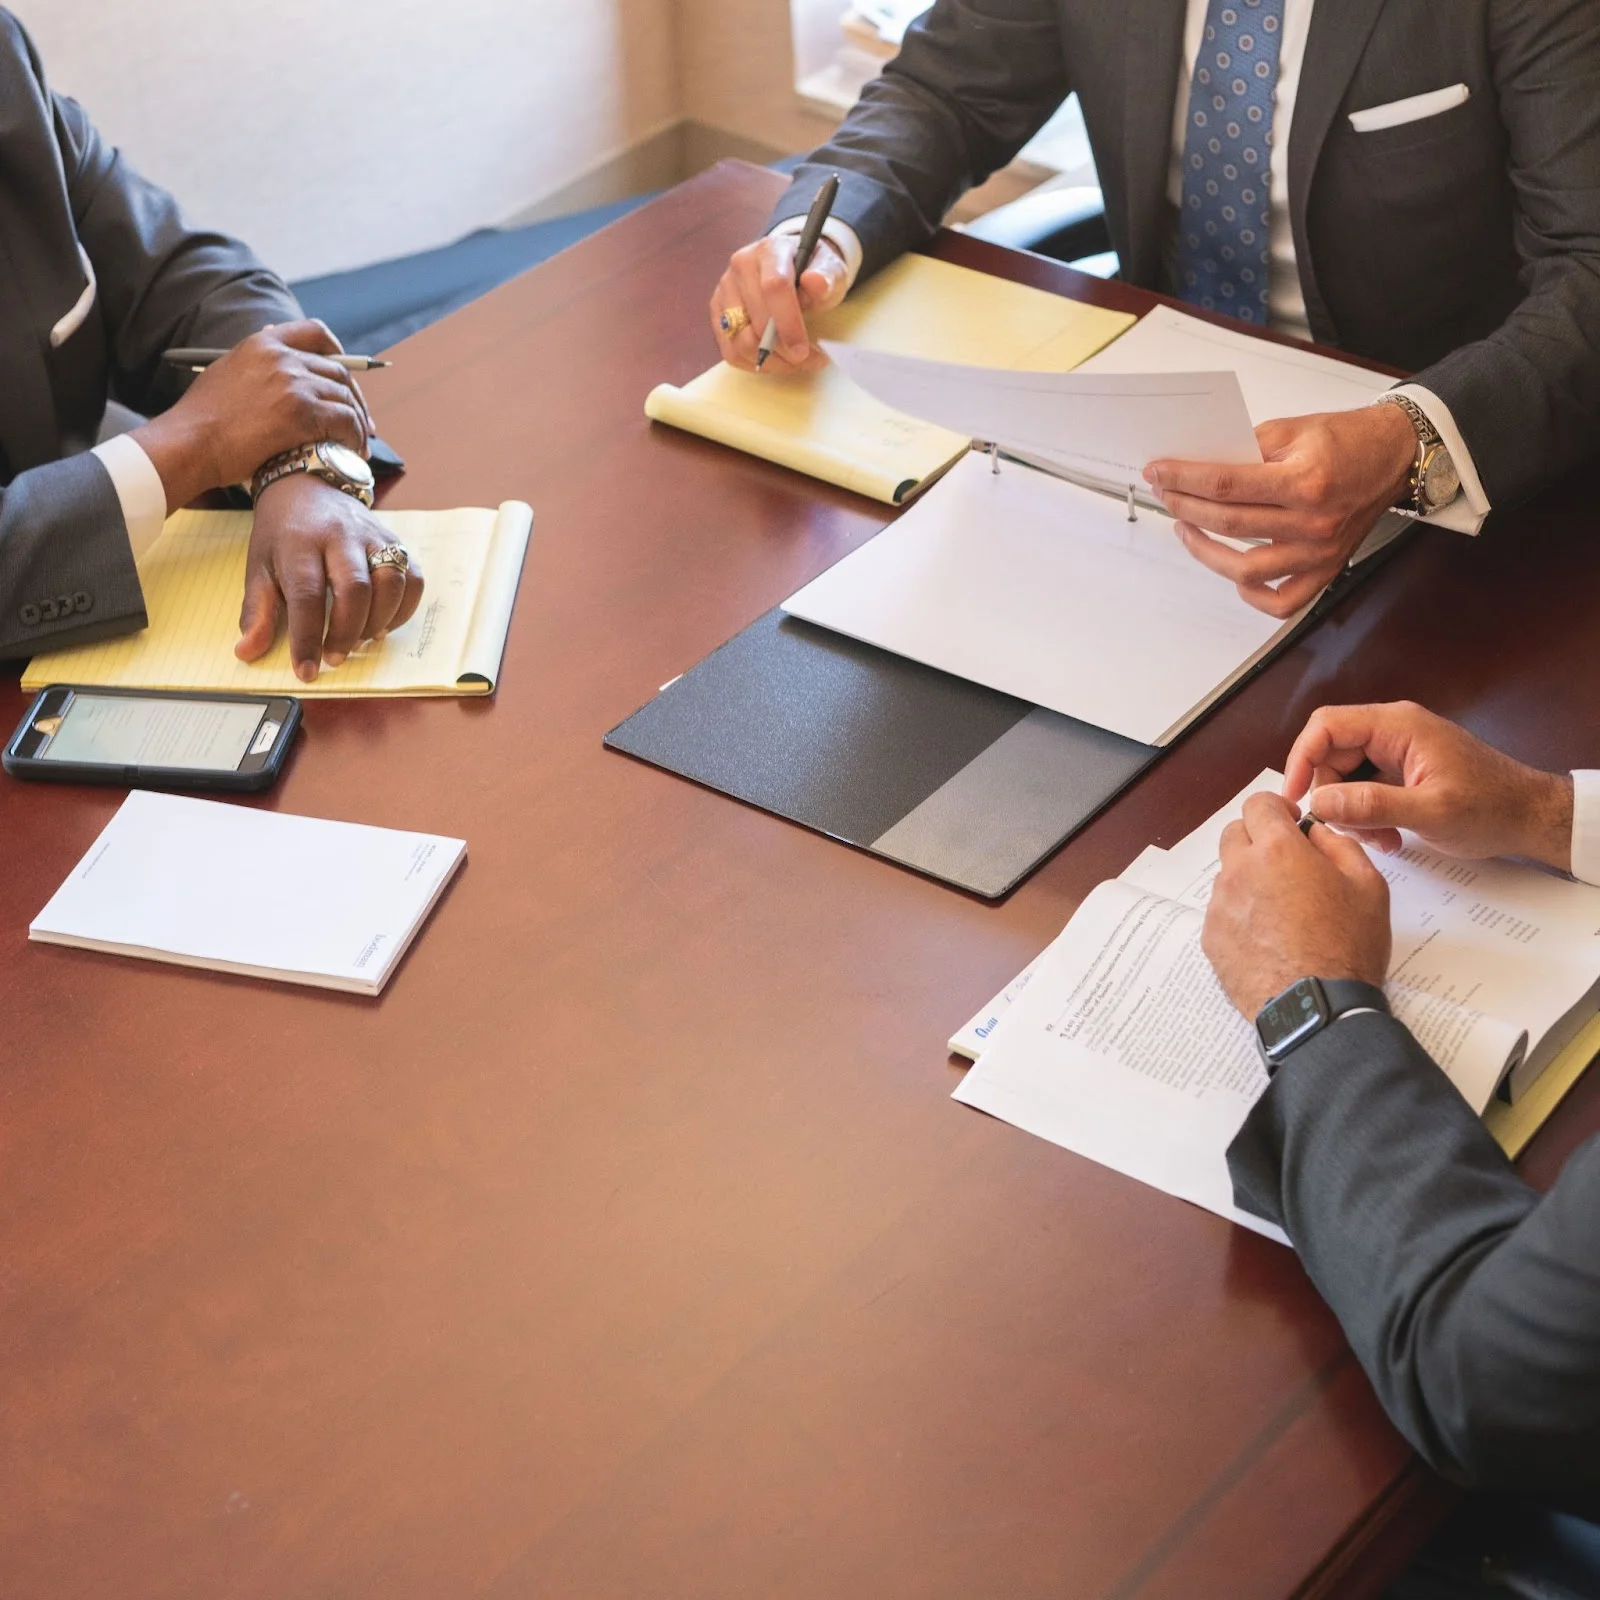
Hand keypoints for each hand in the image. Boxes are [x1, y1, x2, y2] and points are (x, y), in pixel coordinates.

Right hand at [132, 320, 373, 510]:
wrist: (190, 442)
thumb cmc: (203, 420)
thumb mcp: (226, 375)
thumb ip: (255, 367)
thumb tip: (274, 366)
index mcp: (263, 344)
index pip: (315, 332)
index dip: (339, 351)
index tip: (349, 374)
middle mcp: (281, 358)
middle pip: (339, 371)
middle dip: (356, 399)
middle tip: (362, 424)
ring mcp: (293, 383)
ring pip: (346, 398)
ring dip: (358, 425)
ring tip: (358, 447)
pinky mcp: (302, 412)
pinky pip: (345, 421)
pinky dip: (354, 437)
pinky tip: (351, 452)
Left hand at [235, 475, 424, 682]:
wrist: (307, 485)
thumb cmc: (282, 533)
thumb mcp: (258, 566)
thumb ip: (257, 611)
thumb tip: (247, 652)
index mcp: (299, 542)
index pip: (306, 595)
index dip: (307, 638)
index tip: (306, 670)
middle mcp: (339, 535)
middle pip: (355, 589)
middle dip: (347, 633)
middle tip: (335, 657)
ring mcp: (372, 535)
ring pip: (390, 582)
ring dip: (379, 621)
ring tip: (361, 640)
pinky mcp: (394, 538)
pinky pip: (413, 576)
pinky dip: (404, 607)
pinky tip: (384, 623)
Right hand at [709, 233, 849, 373]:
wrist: (793, 268)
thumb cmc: (812, 272)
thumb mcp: (830, 270)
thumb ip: (827, 277)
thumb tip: (816, 281)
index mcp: (769, 250)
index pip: (774, 287)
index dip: (788, 324)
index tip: (803, 350)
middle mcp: (740, 266)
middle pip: (756, 321)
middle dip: (784, 349)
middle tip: (808, 359)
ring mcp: (725, 290)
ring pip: (741, 342)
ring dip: (771, 361)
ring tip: (793, 361)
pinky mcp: (718, 314)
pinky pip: (731, 352)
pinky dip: (756, 364)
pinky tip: (776, 361)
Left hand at [1143, 403, 1416, 618]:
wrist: (1394, 456)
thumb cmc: (1346, 441)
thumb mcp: (1293, 429)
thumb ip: (1245, 447)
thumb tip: (1197, 464)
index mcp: (1305, 481)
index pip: (1226, 485)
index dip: (1184, 479)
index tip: (1158, 473)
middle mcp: (1313, 523)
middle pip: (1229, 524)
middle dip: (1184, 507)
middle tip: (1165, 494)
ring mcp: (1319, 553)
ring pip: (1245, 569)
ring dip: (1204, 551)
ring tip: (1186, 528)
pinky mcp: (1325, 569)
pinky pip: (1281, 600)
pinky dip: (1251, 594)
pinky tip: (1232, 574)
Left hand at [1202, 793, 1391, 1018]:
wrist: (1317, 1006)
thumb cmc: (1348, 946)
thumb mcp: (1368, 885)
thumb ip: (1339, 845)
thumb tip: (1315, 832)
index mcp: (1277, 850)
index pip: (1258, 804)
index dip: (1276, 809)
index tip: (1292, 824)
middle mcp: (1239, 871)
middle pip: (1234, 834)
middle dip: (1258, 839)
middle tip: (1286, 863)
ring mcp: (1220, 906)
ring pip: (1227, 874)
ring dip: (1249, 878)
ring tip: (1281, 909)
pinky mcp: (1211, 938)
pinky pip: (1221, 911)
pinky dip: (1240, 913)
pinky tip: (1268, 937)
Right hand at [1282, 701, 1574, 869]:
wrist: (1529, 816)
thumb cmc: (1492, 807)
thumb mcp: (1430, 812)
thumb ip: (1373, 804)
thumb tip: (1320, 801)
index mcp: (1398, 726)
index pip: (1327, 725)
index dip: (1301, 759)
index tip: (1294, 797)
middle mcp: (1393, 731)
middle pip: (1330, 753)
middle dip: (1330, 794)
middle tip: (1343, 830)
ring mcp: (1396, 750)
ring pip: (1344, 774)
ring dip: (1350, 810)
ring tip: (1377, 839)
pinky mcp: (1400, 770)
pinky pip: (1363, 787)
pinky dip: (1366, 815)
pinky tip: (1388, 837)